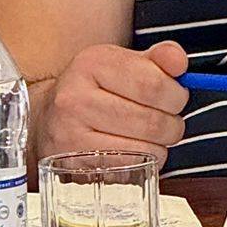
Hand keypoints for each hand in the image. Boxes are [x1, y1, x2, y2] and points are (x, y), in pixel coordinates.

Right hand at [32, 39, 188, 170]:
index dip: (176, 95)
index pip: (153, 84)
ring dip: (161, 146)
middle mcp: (76, 97)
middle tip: (169, 121)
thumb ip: (158, 59)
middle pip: (151, 121)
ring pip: (144, 148)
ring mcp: (71, 133)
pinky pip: (128, 167)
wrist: (48, 117)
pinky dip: (145, 162)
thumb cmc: (95, 89)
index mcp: (93, 63)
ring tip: (153, 136)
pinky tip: (138, 150)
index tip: (176, 97)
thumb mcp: (124, 63)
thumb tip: (179, 61)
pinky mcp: (74, 164)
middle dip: (173, 124)